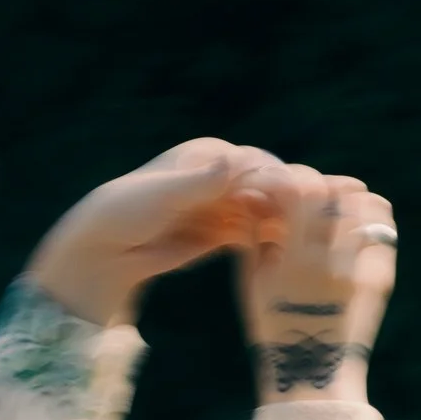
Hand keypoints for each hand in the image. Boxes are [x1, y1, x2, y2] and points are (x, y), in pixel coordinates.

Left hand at [24, 139, 281, 327]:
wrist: (106, 250)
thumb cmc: (128, 213)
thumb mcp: (164, 195)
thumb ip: (199, 183)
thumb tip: (230, 163)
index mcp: (209, 155)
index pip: (257, 164)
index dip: (281, 182)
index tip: (302, 204)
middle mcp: (221, 175)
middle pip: (267, 189)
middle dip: (291, 208)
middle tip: (314, 232)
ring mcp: (223, 205)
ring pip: (264, 215)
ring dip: (284, 231)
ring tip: (303, 254)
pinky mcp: (221, 233)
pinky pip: (251, 237)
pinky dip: (266, 247)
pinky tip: (281, 264)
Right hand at [238, 165, 396, 403]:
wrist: (314, 375)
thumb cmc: (272, 327)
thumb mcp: (251, 282)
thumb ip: (251, 232)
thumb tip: (252, 191)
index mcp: (295, 261)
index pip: (301, 190)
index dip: (289, 178)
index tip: (280, 185)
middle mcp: (332, 261)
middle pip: (335, 190)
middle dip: (318, 183)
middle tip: (309, 193)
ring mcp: (361, 269)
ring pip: (365, 203)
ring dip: (346, 195)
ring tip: (332, 206)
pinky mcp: (381, 277)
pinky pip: (382, 228)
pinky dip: (369, 216)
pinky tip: (353, 223)